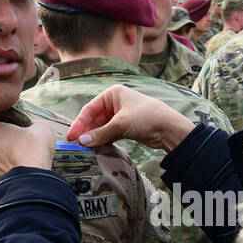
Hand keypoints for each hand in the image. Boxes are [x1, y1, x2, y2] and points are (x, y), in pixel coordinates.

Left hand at [0, 119, 54, 179]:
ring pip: (1, 160)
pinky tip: (24, 173)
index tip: (28, 137)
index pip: (5, 128)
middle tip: (28, 150)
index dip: (18, 132)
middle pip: (1, 144)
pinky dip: (12, 174)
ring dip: (12, 161)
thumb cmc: (34, 150)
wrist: (31, 178)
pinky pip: (4, 174)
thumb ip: (37, 125)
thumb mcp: (43, 128)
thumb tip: (39, 129)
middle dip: (12, 147)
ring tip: (27, 163)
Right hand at [67, 84, 196, 151]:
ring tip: (85, 148)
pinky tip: (97, 148)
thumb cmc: (147, 117)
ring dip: (95, 137)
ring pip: (102, 127)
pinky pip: (110, 133)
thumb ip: (101, 133)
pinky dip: (103, 140)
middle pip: (95, 118)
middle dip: (87, 131)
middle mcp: (115, 102)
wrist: (169, 128)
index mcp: (113, 94)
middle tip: (77, 145)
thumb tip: (82, 141)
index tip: (72, 136)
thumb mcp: (121, 124)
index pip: (90, 108)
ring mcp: (121, 115)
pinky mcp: (126, 127)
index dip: (80, 123)